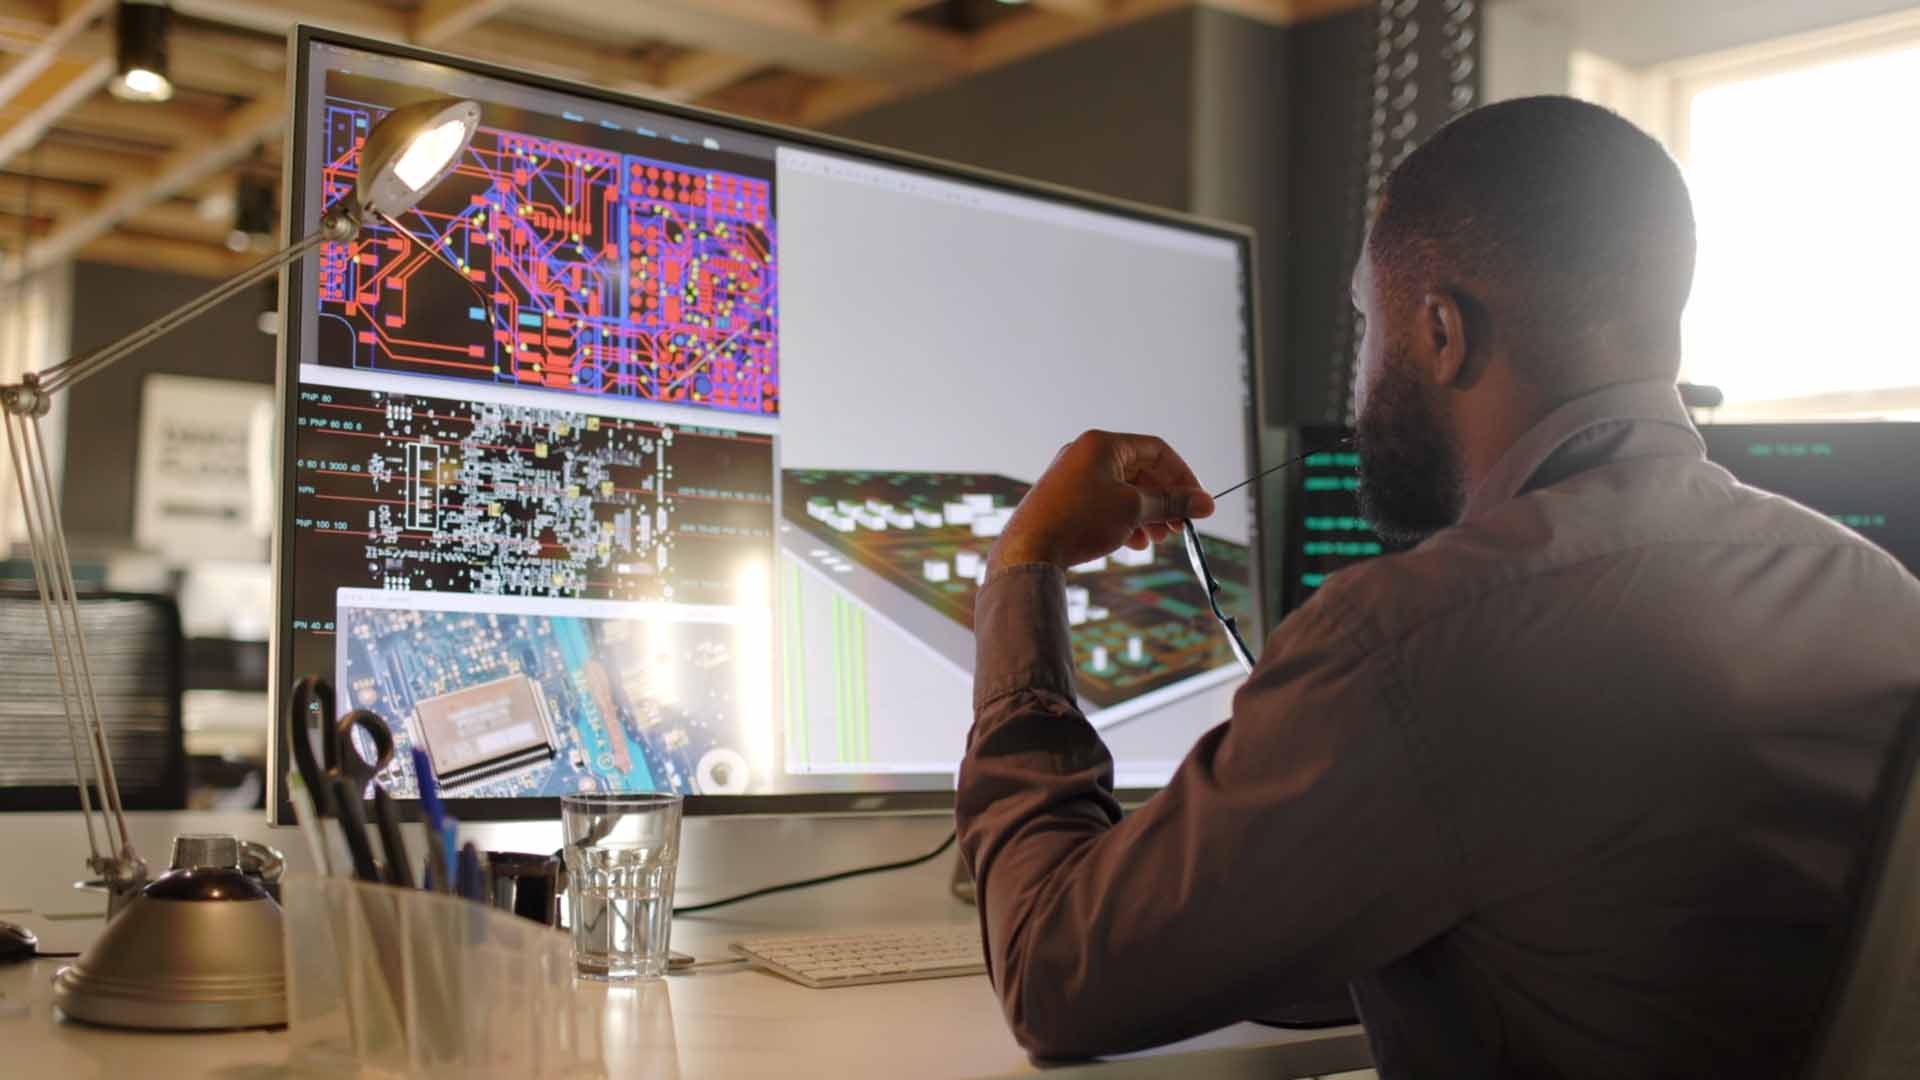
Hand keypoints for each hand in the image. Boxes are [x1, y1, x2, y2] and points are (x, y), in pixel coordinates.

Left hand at [988, 430, 1215, 576]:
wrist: (1029, 551)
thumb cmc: (1079, 521)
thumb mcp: (1134, 509)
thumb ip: (1172, 503)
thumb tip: (1206, 502)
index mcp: (1102, 444)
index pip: (1156, 450)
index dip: (1183, 476)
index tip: (1198, 502)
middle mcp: (1085, 454)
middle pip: (1140, 471)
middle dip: (1164, 500)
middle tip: (1180, 525)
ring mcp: (1073, 477)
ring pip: (1123, 491)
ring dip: (1147, 514)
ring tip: (1158, 538)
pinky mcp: (1065, 500)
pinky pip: (1104, 504)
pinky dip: (1124, 520)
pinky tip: (1134, 544)